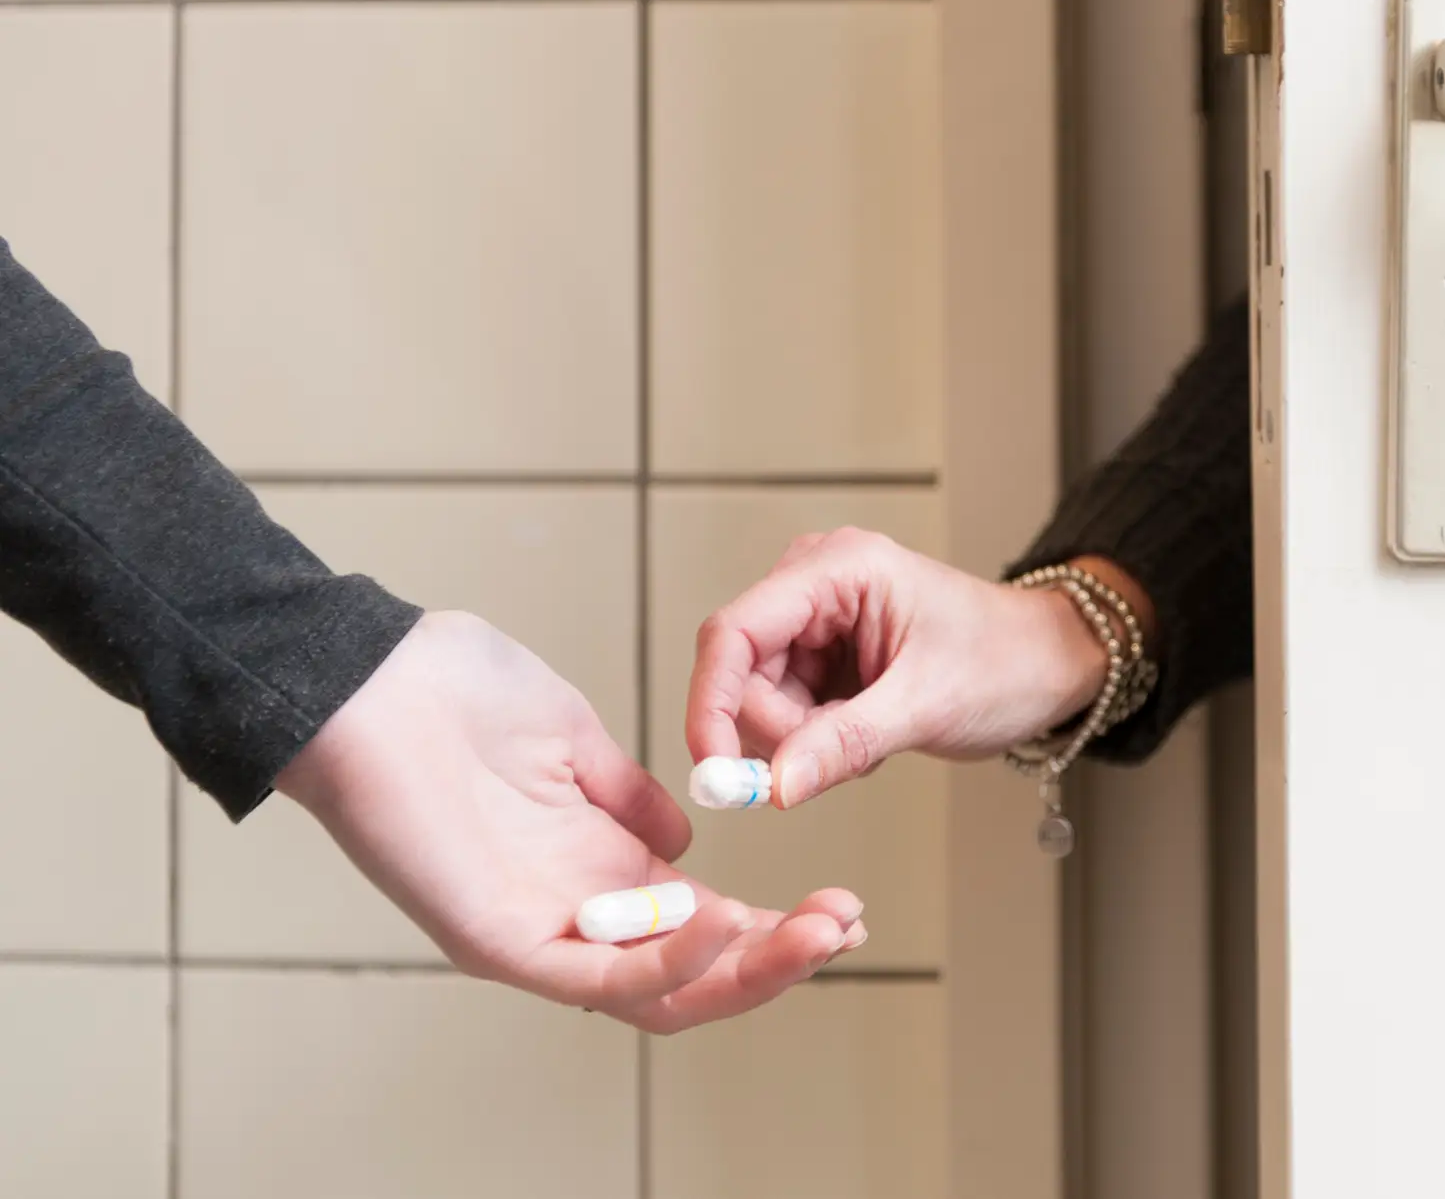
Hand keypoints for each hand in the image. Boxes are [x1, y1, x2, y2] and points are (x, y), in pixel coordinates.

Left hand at [276, 611, 863, 1032]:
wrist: (370, 677)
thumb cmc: (453, 692)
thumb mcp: (573, 738)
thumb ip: (628, 796)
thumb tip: (683, 834)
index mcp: (596, 869)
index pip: (701, 929)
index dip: (774, 928)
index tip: (842, 907)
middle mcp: (575, 913)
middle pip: (695, 977)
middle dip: (782, 960)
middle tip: (848, 928)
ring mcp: (538, 931)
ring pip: (658, 994)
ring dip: (747, 971)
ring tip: (819, 934)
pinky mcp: (496, 939)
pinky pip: (597, 975)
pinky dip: (670, 961)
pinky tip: (727, 926)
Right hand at [687, 528, 1145, 806]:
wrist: (1052, 664)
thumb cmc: (1007, 659)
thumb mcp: (926, 705)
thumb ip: (844, 744)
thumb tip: (773, 786)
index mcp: (838, 568)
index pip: (734, 632)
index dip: (711, 704)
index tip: (715, 771)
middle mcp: (816, 585)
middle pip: (742, 673)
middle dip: (779, 731)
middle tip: (837, 759)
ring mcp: (818, 621)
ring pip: (761, 701)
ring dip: (804, 740)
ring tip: (872, 737)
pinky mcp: (825, 655)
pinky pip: (788, 712)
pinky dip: (817, 740)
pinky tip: (867, 735)